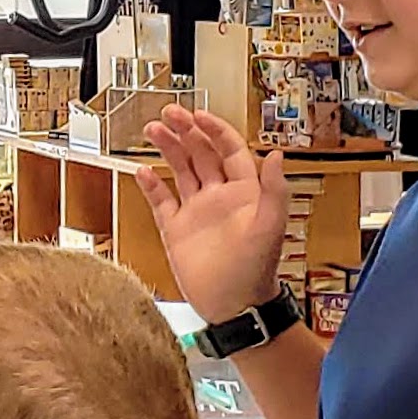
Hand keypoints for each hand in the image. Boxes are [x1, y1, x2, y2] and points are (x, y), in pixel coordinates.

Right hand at [135, 104, 290, 322]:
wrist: (233, 305)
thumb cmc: (256, 269)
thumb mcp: (270, 226)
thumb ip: (274, 189)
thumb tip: (276, 154)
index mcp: (243, 192)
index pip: (228, 150)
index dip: (214, 130)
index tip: (199, 115)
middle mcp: (218, 196)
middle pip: (200, 153)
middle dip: (185, 130)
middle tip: (169, 113)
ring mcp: (195, 211)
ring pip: (179, 170)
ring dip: (168, 148)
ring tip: (152, 129)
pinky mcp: (176, 229)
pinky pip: (161, 201)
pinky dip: (151, 185)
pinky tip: (142, 170)